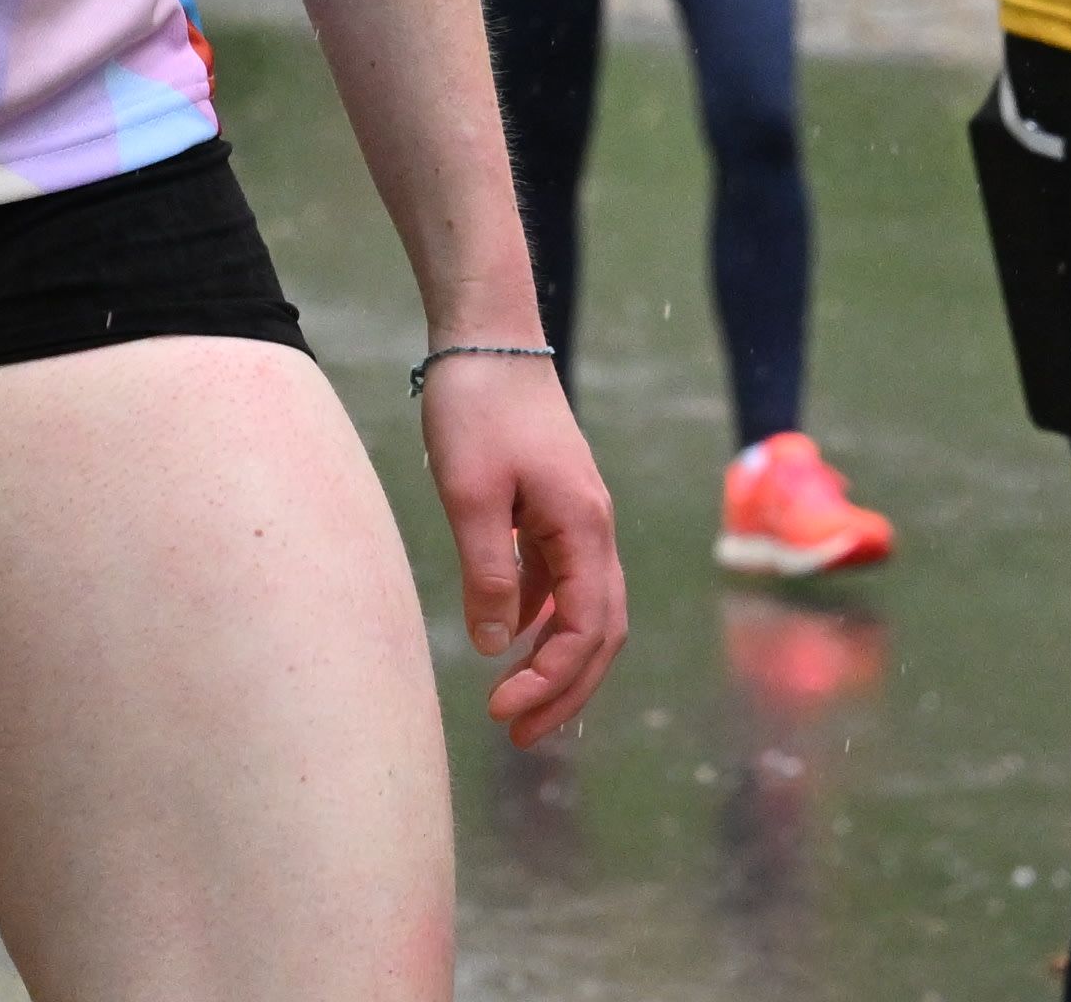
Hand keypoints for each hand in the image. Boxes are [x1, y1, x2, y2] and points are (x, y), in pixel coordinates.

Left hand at [419, 347, 626, 741]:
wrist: (486, 334)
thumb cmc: (476, 405)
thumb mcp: (469, 493)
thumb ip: (486, 571)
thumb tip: (495, 646)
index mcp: (584, 528)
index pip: (586, 630)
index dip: (551, 682)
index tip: (502, 711)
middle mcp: (594, 528)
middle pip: (601, 632)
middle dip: (567, 691)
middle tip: (518, 736)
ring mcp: (578, 517)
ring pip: (586, 609)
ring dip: (558, 661)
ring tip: (516, 705)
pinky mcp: (555, 506)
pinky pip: (562, 579)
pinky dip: (543, 619)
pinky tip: (507, 636)